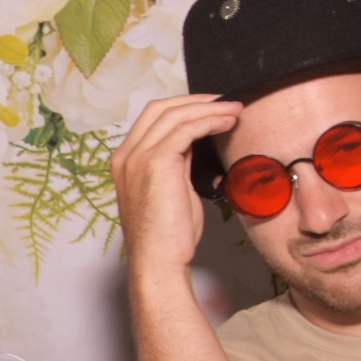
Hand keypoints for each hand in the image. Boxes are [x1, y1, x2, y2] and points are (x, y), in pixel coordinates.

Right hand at [109, 93, 240, 280]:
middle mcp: (126, 155)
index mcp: (125, 160)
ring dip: (209, 108)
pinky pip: (186, 129)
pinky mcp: (156, 162)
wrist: (158, 260)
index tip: (212, 108)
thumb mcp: (172, 189)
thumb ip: (177, 163)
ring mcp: (137, 157)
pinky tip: (227, 123)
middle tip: (226, 102)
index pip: (152, 118)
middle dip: (196, 100)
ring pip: (174, 114)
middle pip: (160, 107)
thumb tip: (195, 143)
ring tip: (235, 111)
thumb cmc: (168, 234)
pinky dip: (210, 121)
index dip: (184, 107)